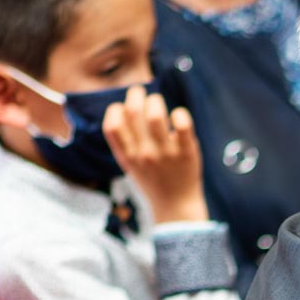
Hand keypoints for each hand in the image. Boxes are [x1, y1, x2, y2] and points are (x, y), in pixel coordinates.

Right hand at [102, 86, 207, 225]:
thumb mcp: (131, 165)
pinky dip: (180, 114)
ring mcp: (166, 153)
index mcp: (127, 156)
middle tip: (141, 93)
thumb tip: (125, 108)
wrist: (176, 207)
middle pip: (133, 112)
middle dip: (136, 94)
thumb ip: (125, 141)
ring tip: (158, 103)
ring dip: (156, 101)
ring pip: (156, 114)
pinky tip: (178, 117)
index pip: (112, 125)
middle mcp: (144, 154)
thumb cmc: (154, 181)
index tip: (125, 109)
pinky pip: (182, 124)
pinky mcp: (187, 152)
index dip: (116, 109)